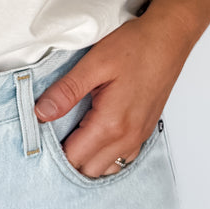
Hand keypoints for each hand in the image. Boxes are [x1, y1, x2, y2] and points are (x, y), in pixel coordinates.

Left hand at [33, 15, 188, 177]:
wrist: (168, 38)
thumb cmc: (134, 47)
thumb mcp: (93, 64)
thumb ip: (66, 91)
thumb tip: (41, 113)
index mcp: (111, 124)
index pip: (73, 158)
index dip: (53, 149)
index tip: (42, 132)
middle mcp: (128, 138)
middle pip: (88, 170)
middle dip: (69, 156)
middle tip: (55, 130)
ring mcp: (139, 137)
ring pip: (106, 168)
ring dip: (88, 157)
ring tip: (74, 130)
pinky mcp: (145, 130)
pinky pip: (122, 158)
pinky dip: (106, 153)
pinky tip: (96, 131)